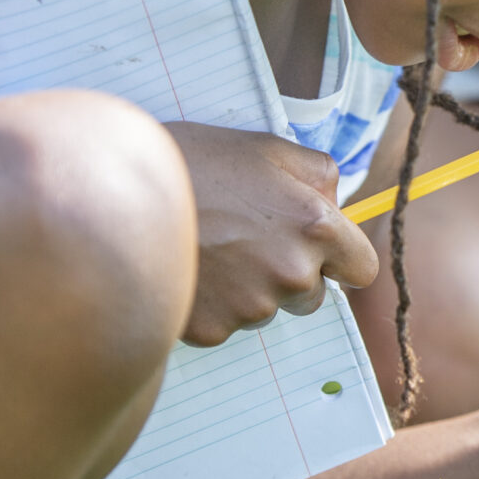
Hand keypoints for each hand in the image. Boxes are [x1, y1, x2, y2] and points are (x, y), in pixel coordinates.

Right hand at [163, 123, 379, 345]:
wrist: (116, 196)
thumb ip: (316, 173)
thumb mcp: (264, 148)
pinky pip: (225, 323)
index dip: (341, 259)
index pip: (363, 269)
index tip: (321, 251)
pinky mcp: (212, 330)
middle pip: (313, 294)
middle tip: (247, 240)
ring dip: (248, 288)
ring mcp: (251, 307)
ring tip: (209, 249)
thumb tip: (336, 199)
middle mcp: (292, 274)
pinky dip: (211, 303)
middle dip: (291, 273)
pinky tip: (188, 270)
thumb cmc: (193, 163)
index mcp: (315, 227)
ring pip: (266, 308)